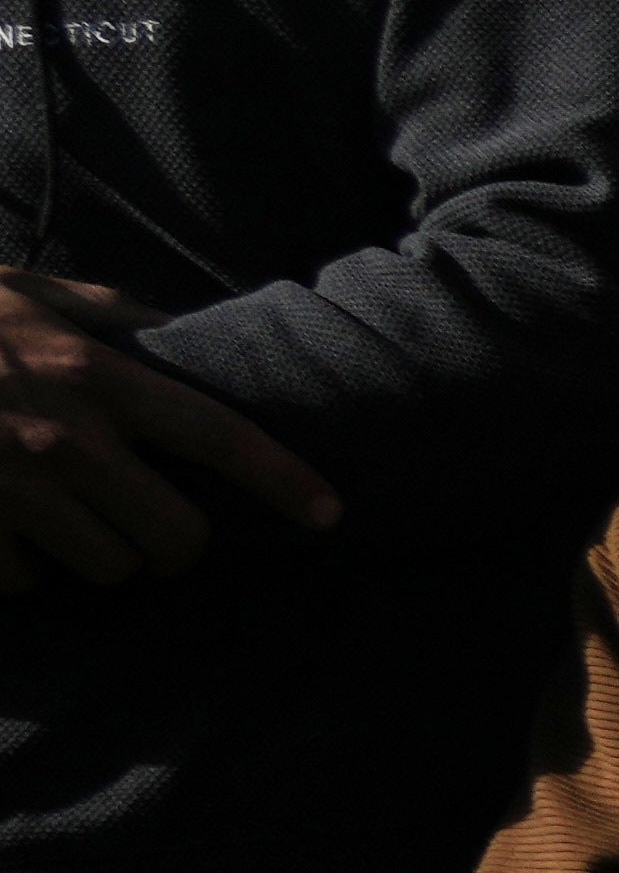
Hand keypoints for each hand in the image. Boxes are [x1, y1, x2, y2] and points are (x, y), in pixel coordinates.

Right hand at [0, 266, 338, 588]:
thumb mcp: (26, 293)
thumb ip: (112, 313)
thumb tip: (187, 326)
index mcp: (93, 375)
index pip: (218, 436)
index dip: (285, 480)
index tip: (331, 514)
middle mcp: (64, 439)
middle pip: (176, 539)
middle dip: (172, 542)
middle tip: (156, 524)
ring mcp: (12, 491)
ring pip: (108, 569)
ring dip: (97, 552)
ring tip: (65, 513)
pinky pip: (28, 580)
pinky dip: (22, 564)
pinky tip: (4, 526)